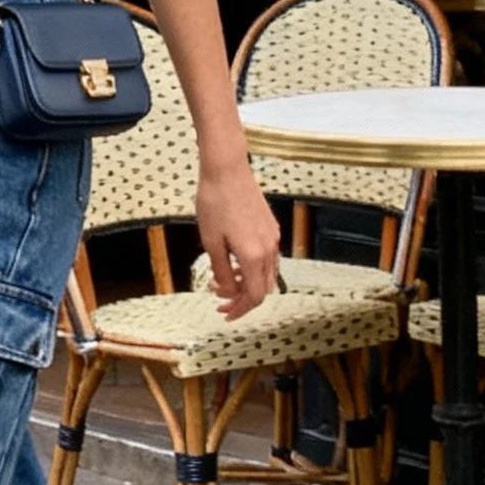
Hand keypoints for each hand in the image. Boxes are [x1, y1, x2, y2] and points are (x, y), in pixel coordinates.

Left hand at [197, 158, 281, 318]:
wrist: (227, 170)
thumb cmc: (215, 202)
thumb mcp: (210, 242)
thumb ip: (221, 271)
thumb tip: (228, 291)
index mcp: (254, 255)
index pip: (254, 296)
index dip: (240, 309)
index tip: (225, 313)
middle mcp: (269, 248)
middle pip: (263, 288)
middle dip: (243, 299)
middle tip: (221, 300)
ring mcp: (273, 237)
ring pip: (267, 274)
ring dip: (247, 282)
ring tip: (223, 279)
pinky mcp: (271, 227)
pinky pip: (267, 258)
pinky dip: (252, 267)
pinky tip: (234, 261)